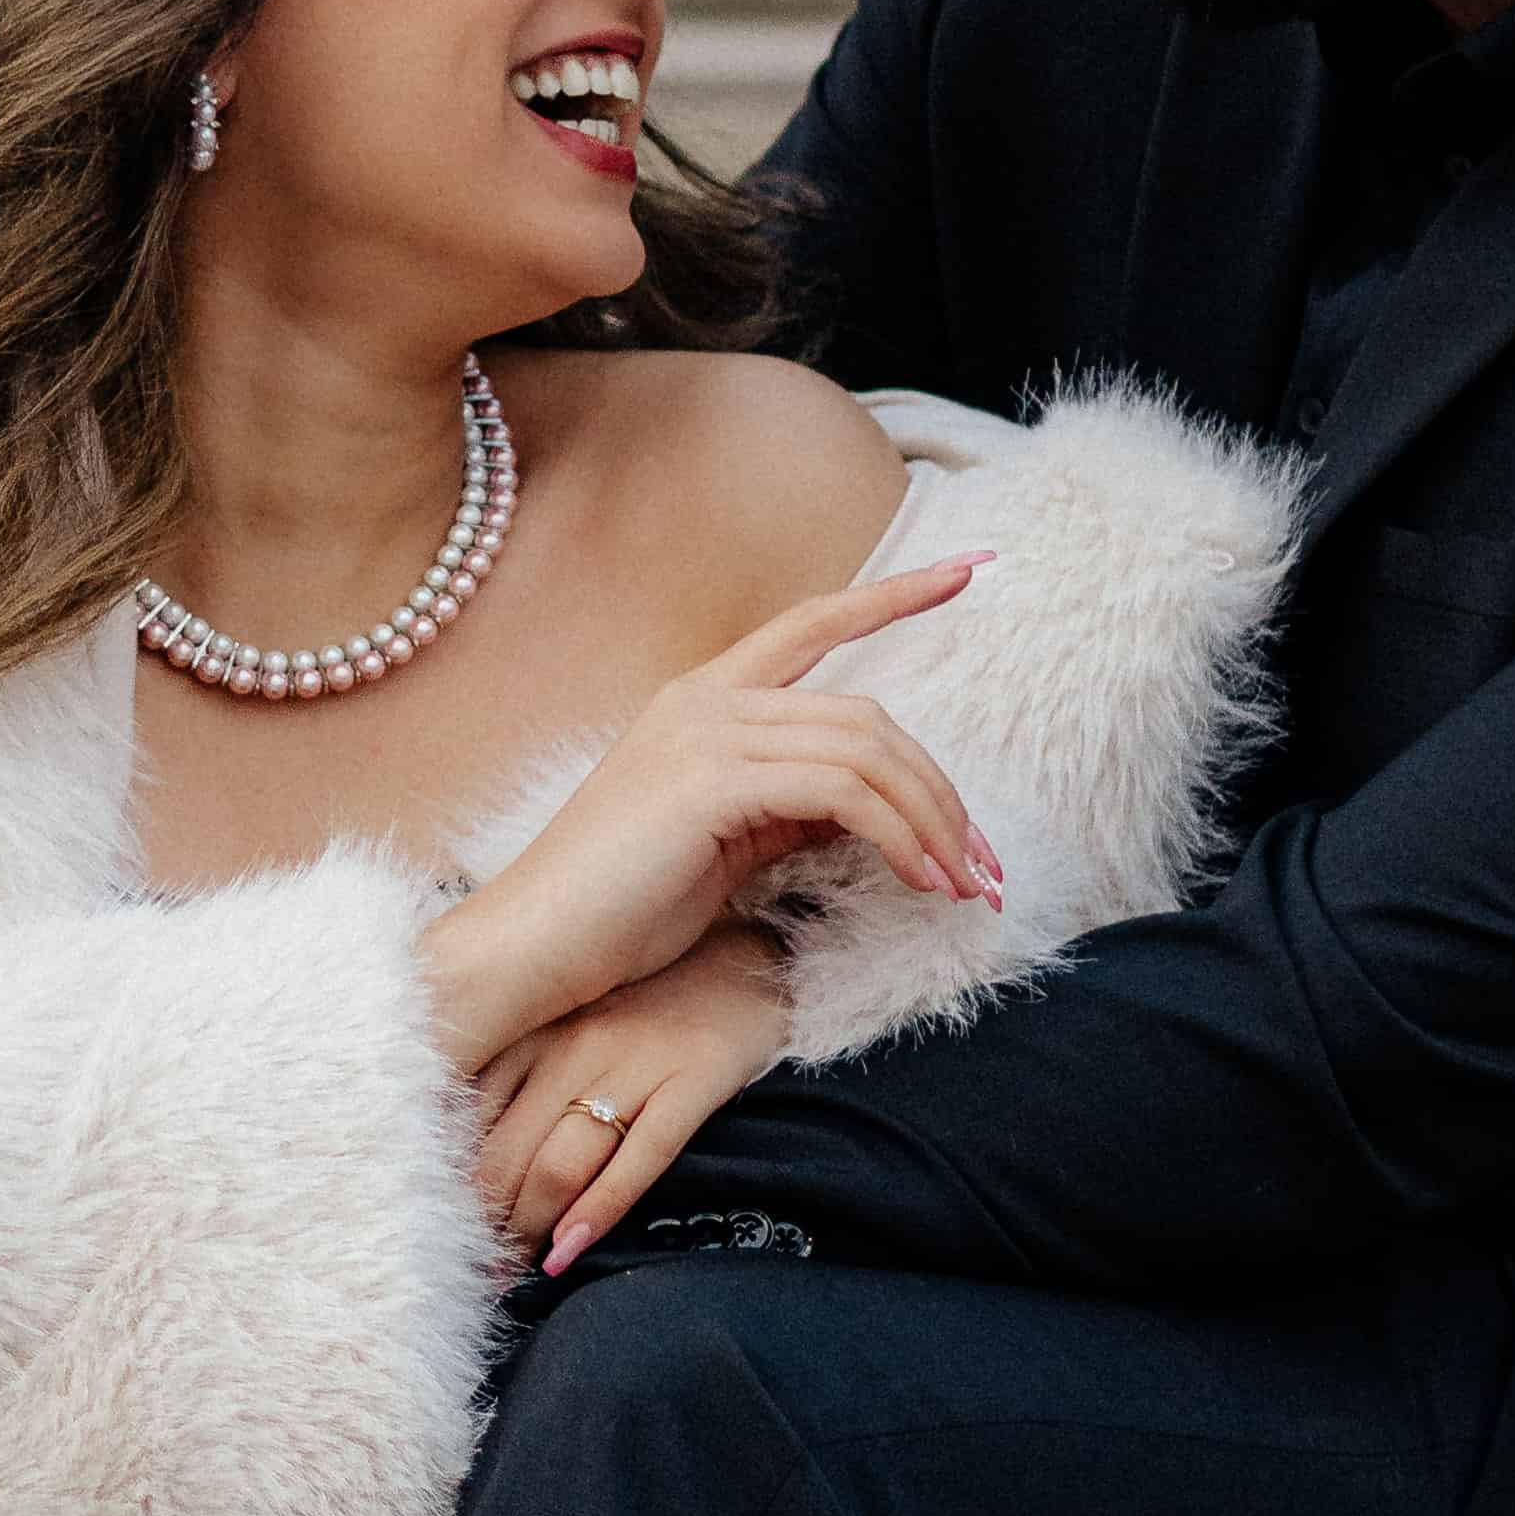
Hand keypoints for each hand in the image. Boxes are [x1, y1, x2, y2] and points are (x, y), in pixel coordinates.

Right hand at [421, 553, 997, 1071]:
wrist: (532, 946)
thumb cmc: (620, 907)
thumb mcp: (723, 840)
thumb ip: (789, 803)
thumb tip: (871, 808)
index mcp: (700, 699)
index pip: (811, 622)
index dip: (893, 593)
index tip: (969, 569)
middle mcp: (704, 699)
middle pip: (867, 716)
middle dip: (940, 791)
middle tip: (983, 866)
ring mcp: (704, 733)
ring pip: (865, 750)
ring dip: (932, 821)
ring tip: (963, 884)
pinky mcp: (708, 780)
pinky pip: (841, 791)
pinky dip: (897, 836)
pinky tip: (917, 879)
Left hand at [474, 922, 797, 1272]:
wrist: (746, 958)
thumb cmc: (646, 997)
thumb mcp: (568, 1014)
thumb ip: (517, 1064)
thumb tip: (459, 1145)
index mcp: (534, 1025)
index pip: (468, 1117)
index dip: (447, 1183)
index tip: (438, 1227)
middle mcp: (574, 1044)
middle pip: (506, 1150)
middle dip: (482, 1221)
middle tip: (471, 1272)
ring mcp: (634, 1063)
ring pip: (560, 1162)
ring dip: (527, 1228)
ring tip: (509, 1276)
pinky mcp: (692, 1081)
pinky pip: (639, 1158)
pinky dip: (597, 1210)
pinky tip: (568, 1251)